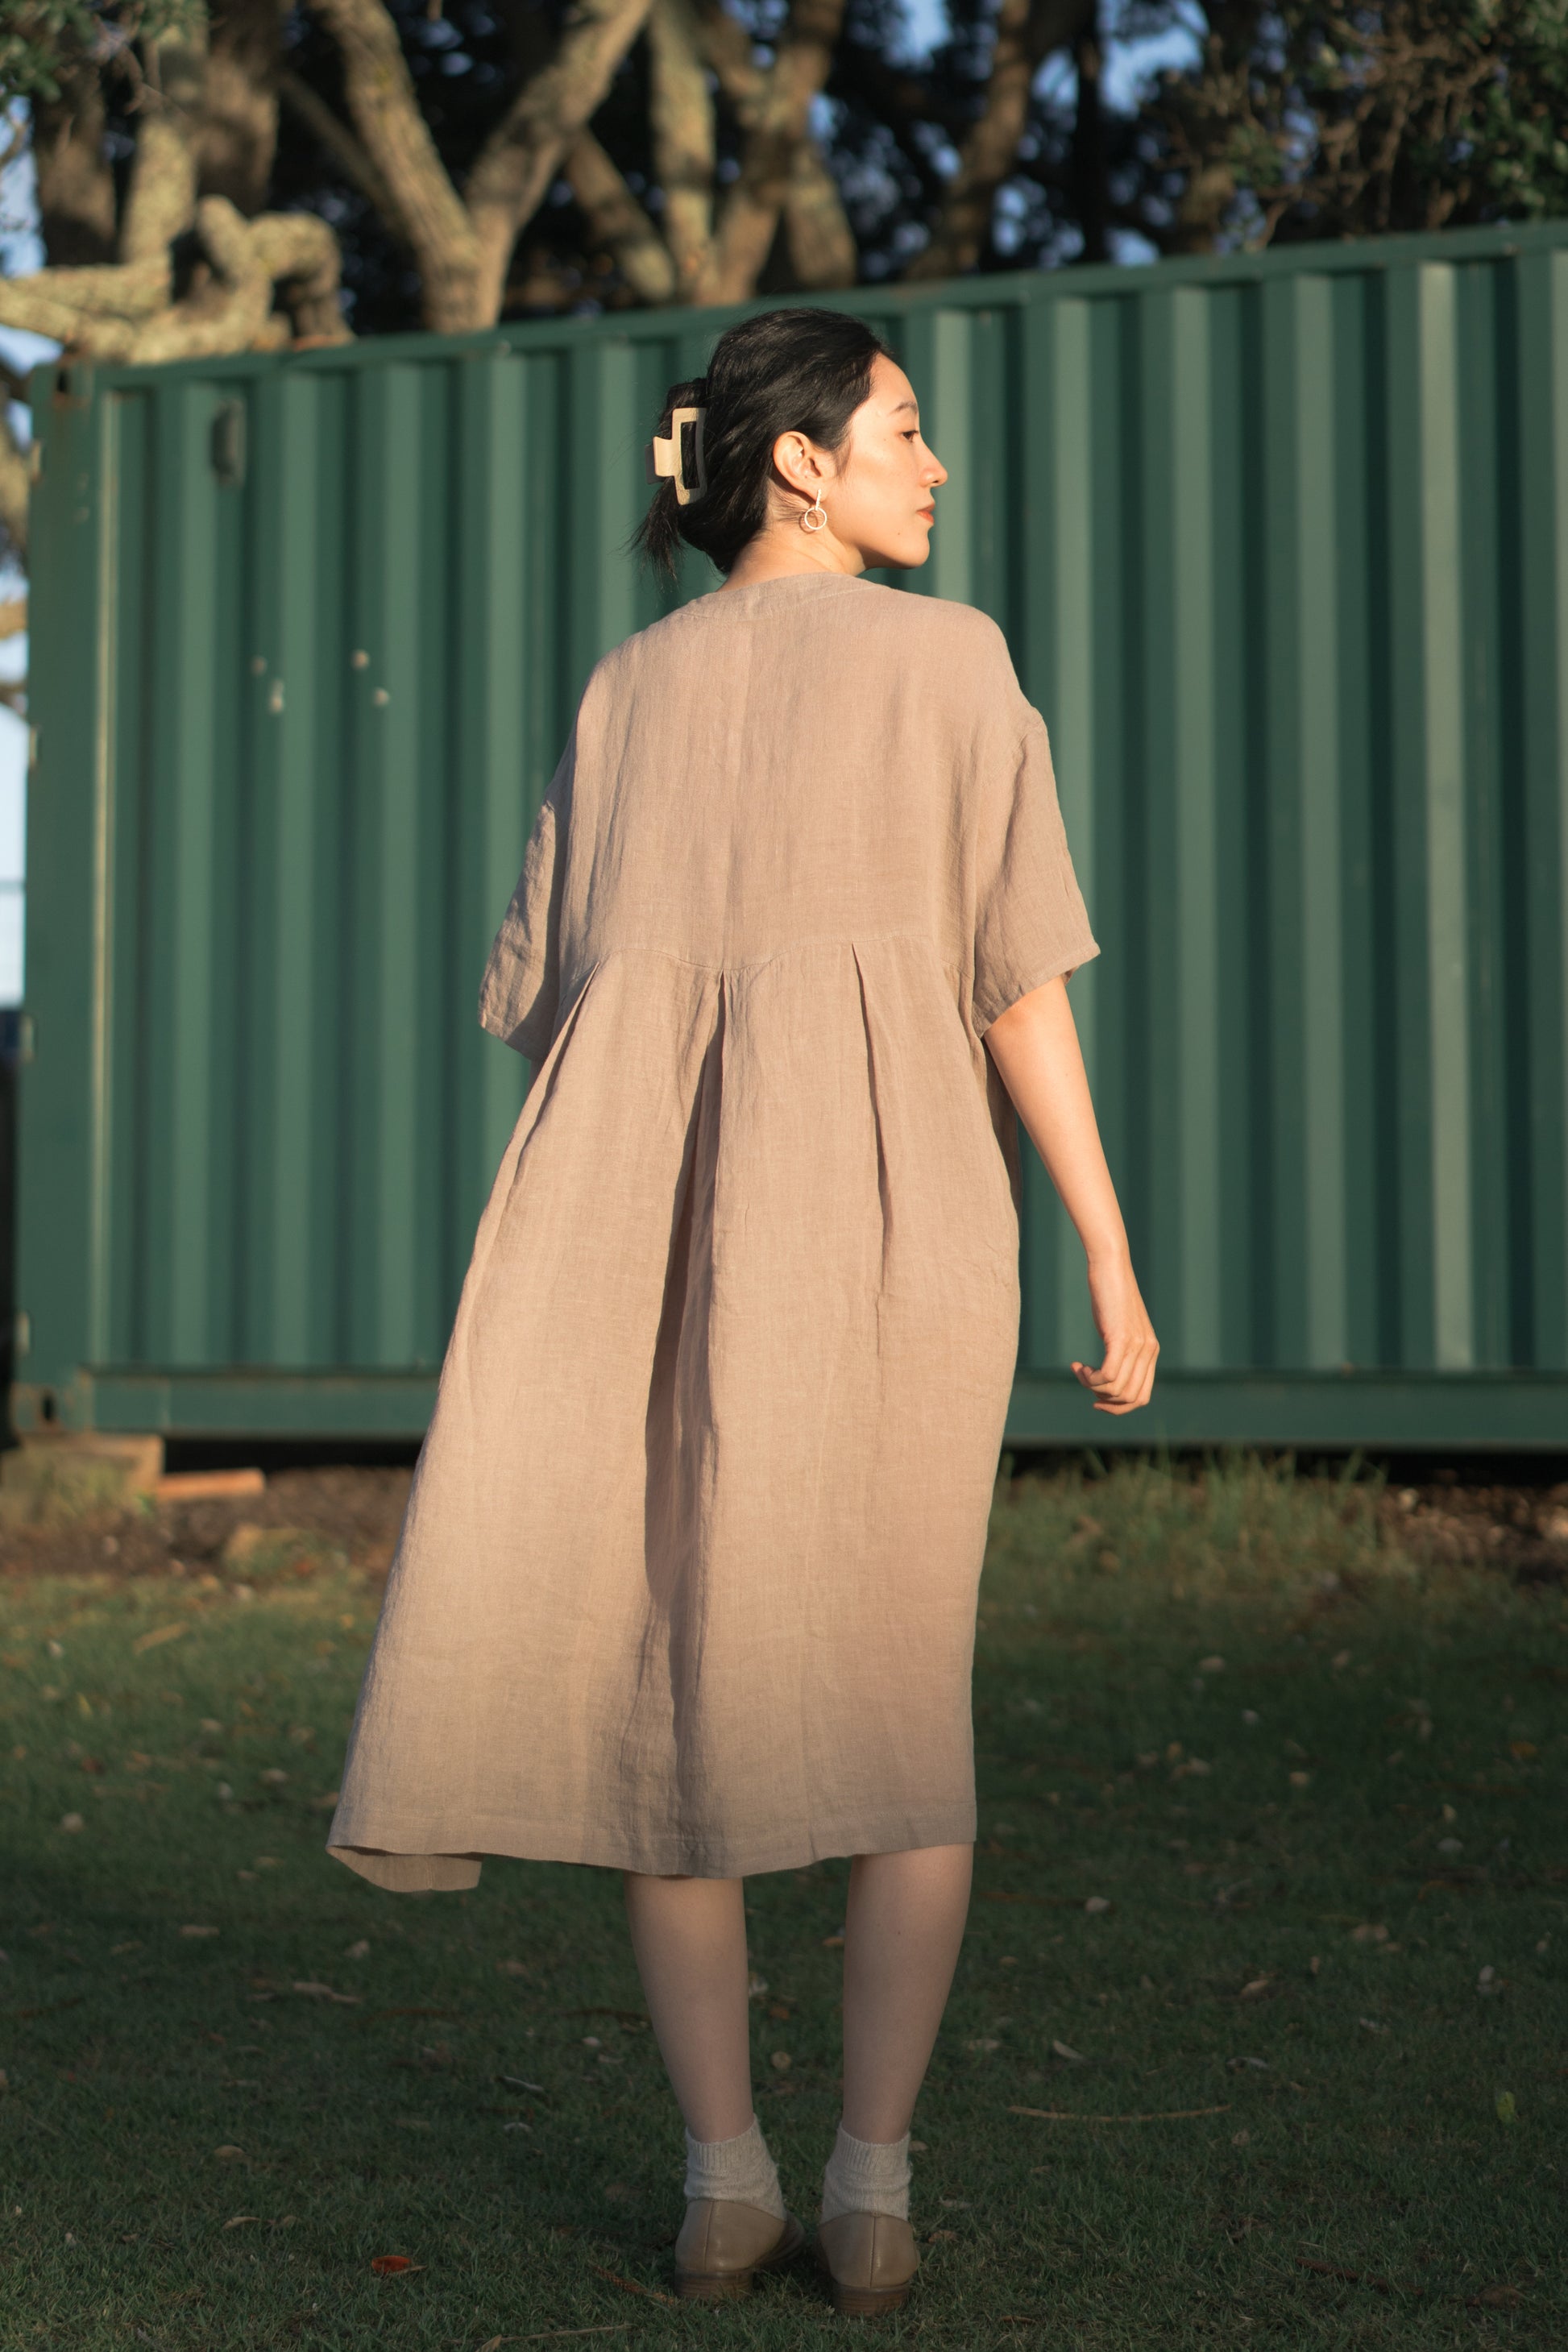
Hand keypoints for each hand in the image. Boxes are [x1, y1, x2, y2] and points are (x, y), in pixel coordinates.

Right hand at [1072, 1253, 1157, 1413]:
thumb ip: (1122, 1348)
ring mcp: (1136, 1345)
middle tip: (1086, 1383)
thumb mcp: (1119, 1325)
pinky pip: (1107, 1375)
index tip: (1096, 1397)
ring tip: (1080, 1370)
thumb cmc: (1110, 1293)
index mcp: (1151, 1351)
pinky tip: (1078, 1365)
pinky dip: (1089, 1378)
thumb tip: (1110, 1373)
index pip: (1142, 1397)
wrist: (1110, 1266)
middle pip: (1130, 1399)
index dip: (1119, 1407)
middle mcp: (1148, 1351)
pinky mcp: (1120, 1338)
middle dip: (1105, 1400)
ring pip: (1116, 1389)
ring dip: (1092, 1386)